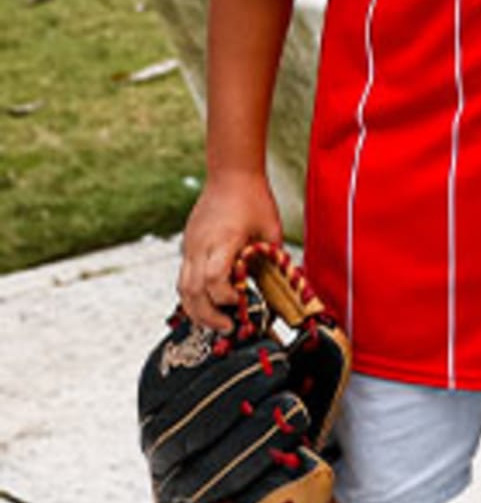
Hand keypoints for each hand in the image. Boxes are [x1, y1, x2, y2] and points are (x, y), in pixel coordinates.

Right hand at [178, 169, 284, 330]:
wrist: (230, 174)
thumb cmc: (254, 198)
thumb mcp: (271, 227)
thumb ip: (270, 257)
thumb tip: (276, 283)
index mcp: (224, 240)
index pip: (213, 278)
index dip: (223, 297)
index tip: (239, 304)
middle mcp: (201, 246)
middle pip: (192, 290)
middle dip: (207, 315)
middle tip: (226, 328)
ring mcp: (190, 246)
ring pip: (182, 287)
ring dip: (196, 310)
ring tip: (215, 322)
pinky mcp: (188, 246)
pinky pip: (184, 277)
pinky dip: (193, 295)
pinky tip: (208, 303)